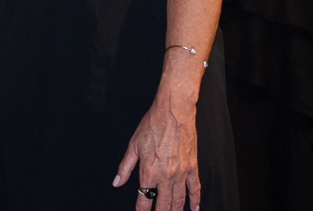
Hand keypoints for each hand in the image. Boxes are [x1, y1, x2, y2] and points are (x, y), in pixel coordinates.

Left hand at [113, 90, 199, 210]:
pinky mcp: (192, 168)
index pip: (144, 200)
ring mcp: (181, 173)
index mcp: (149, 171)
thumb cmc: (153, 124)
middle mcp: (165, 176)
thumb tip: (117, 181)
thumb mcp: (133, 145)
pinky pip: (195, 189)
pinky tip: (194, 209)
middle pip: (163, 204)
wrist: (173, 111)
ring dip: (175, 210)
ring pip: (179, 201)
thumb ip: (125, 166)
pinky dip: (195, 201)